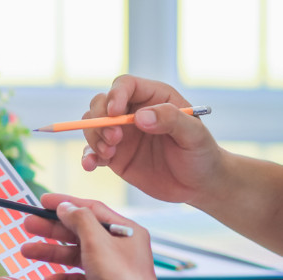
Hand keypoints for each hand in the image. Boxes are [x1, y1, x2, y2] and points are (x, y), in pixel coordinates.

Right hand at [20, 193, 178, 279]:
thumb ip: (79, 219)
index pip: (90, 209)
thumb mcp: (97, 241)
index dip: (65, 204)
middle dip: (52, 229)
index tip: (42, 201)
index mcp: (124, 231)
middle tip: (28, 225)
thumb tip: (65, 206)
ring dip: (51, 253)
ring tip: (26, 251)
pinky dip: (61, 279)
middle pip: (79, 232)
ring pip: (75, 256)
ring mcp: (109, 271)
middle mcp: (118, 249)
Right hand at [81, 75, 221, 204]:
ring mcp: (121, 135)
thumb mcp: (194, 135)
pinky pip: (91, 152)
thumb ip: (170, 120)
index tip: (114, 113)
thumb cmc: (201, 154)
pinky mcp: (114, 156)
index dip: (114, 95)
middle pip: (101, 103)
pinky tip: (91, 165)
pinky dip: (87, 157)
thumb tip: (140, 117)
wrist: (197, 185)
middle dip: (100, 120)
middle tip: (114, 139)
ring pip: (92, 126)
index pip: (125, 85)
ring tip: (109, 154)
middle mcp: (133, 113)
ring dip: (94, 138)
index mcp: (154, 99)